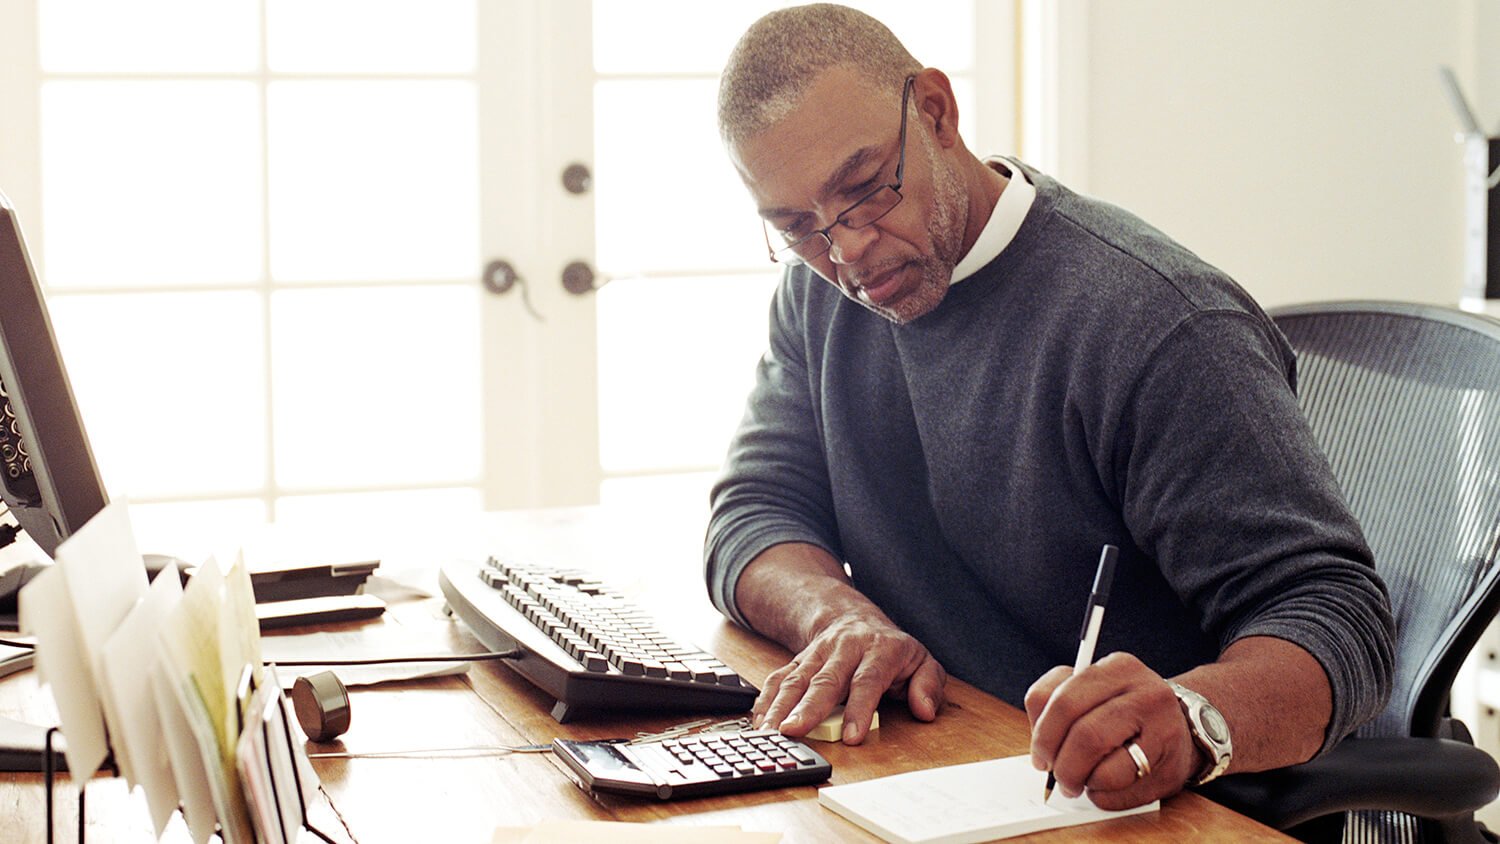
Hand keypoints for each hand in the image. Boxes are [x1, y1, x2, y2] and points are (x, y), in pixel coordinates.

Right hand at [753, 611, 946, 743]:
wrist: (854, 619)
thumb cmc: (891, 650)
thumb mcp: (922, 661)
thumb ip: (929, 685)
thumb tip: (925, 710)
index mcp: (879, 649)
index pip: (868, 680)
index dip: (859, 708)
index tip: (851, 736)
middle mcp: (844, 648)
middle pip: (825, 679)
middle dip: (808, 707)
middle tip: (794, 731)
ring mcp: (818, 653)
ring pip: (797, 679)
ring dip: (781, 706)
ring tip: (771, 731)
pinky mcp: (798, 661)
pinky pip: (779, 678)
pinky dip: (766, 699)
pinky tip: (760, 720)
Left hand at [1024, 652, 1199, 809]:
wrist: (1184, 726)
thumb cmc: (1124, 710)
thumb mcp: (1092, 690)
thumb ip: (1056, 702)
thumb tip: (1040, 746)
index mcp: (1118, 668)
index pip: (1064, 700)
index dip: (1043, 734)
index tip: (1040, 754)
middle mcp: (1146, 693)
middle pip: (1084, 735)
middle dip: (1062, 764)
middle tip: (1057, 776)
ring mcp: (1164, 730)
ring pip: (1103, 767)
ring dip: (1081, 781)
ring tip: (1081, 781)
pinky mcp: (1171, 767)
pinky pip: (1121, 791)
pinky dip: (1102, 796)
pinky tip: (1104, 786)